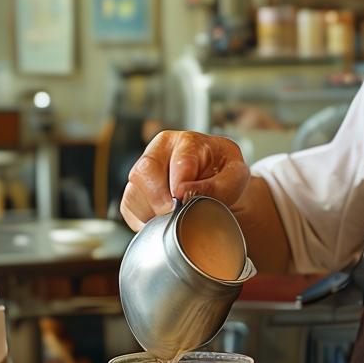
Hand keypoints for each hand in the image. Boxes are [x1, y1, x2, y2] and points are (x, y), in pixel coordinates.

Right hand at [120, 130, 249, 231]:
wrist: (219, 185)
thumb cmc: (226, 175)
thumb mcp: (235, 176)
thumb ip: (216, 185)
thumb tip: (185, 192)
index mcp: (187, 142)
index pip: (177, 162)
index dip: (180, 186)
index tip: (185, 202)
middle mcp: (160, 150)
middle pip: (144, 172)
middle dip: (159, 200)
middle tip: (174, 215)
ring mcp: (144, 169)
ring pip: (133, 192)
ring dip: (152, 212)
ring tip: (174, 218)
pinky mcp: (135, 189)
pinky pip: (128, 207)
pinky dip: (143, 220)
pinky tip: (162, 221)